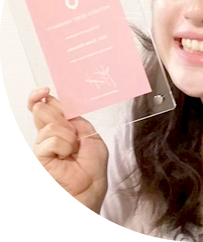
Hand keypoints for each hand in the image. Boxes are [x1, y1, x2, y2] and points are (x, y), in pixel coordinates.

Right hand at [28, 87, 108, 205]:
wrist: (93, 181)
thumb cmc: (92, 159)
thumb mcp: (89, 131)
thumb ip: (74, 117)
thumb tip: (56, 104)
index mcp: (60, 123)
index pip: (43, 104)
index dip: (39, 95)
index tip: (45, 90)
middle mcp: (48, 131)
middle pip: (42, 110)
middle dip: (60, 118)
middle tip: (73, 133)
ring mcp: (42, 143)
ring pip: (51, 125)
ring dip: (68, 137)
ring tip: (73, 149)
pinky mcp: (40, 156)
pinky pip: (51, 141)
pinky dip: (64, 147)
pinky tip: (66, 156)